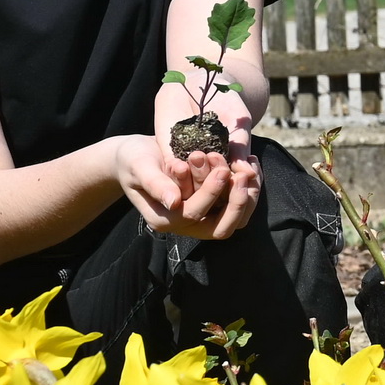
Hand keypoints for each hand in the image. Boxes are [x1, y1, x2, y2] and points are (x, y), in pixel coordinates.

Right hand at [124, 123, 259, 242]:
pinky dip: (248, 187)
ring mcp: (202, 216)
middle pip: (221, 228)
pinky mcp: (213, 204)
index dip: (210, 194)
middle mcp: (185, 224)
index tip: (222, 170)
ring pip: (235, 219)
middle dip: (236, 202)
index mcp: (165, 218)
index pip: (194, 214)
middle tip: (244, 174)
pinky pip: (237, 204)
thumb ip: (154, 183)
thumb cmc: (134, 160)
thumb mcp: (139, 167)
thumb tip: (173, 201)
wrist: (139, 157)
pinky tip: (250, 163)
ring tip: (250, 167)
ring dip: (247, 195)